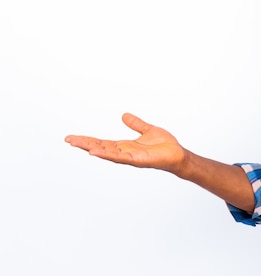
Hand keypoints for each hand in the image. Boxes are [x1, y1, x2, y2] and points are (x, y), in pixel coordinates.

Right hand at [65, 113, 186, 173]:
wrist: (178, 154)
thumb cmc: (165, 145)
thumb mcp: (147, 130)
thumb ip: (136, 124)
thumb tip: (124, 115)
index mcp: (125, 146)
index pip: (102, 142)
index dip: (88, 140)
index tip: (73, 137)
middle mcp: (124, 152)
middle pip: (100, 148)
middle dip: (84, 144)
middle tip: (67, 139)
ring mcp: (130, 157)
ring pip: (106, 152)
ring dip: (91, 148)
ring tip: (75, 144)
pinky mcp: (137, 160)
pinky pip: (119, 157)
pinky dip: (106, 155)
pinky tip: (94, 152)